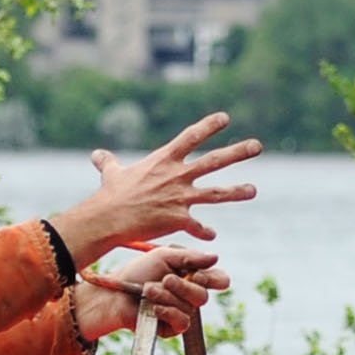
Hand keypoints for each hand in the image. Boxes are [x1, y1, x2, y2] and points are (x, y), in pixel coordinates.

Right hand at [58, 112, 262, 260]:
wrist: (108, 218)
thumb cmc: (109, 195)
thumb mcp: (110, 174)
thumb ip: (108, 163)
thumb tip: (96, 155)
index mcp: (163, 160)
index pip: (191, 137)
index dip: (209, 126)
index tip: (225, 118)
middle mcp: (176, 176)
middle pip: (214, 161)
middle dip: (237, 152)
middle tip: (258, 146)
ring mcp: (180, 197)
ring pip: (215, 193)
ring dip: (236, 192)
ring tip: (253, 190)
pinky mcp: (178, 219)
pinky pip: (197, 227)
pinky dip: (205, 233)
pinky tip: (212, 236)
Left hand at [74, 240, 229, 343]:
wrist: (115, 294)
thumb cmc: (137, 273)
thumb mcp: (163, 257)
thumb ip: (189, 257)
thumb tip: (215, 257)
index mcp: (192, 276)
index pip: (218, 279)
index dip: (214, 278)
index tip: (198, 274)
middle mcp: (190, 295)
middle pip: (204, 296)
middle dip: (183, 286)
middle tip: (165, 279)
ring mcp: (182, 312)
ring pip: (191, 308)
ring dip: (167, 297)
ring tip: (147, 290)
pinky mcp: (172, 328)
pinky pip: (182, 322)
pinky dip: (167, 311)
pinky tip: (153, 308)